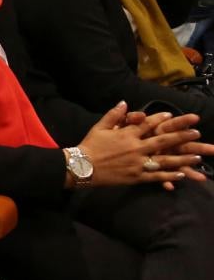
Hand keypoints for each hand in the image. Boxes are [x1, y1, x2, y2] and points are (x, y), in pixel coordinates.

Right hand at [77, 102, 202, 186]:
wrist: (82, 167)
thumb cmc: (90, 146)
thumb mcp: (99, 127)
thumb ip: (114, 115)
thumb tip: (124, 102)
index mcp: (127, 134)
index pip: (147, 124)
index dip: (160, 119)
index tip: (172, 116)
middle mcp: (136, 147)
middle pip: (162, 140)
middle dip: (181, 136)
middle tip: (197, 133)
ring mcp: (138, 163)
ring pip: (164, 160)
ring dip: (182, 158)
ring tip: (197, 157)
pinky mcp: (136, 177)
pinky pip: (156, 176)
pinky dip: (169, 176)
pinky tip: (181, 174)